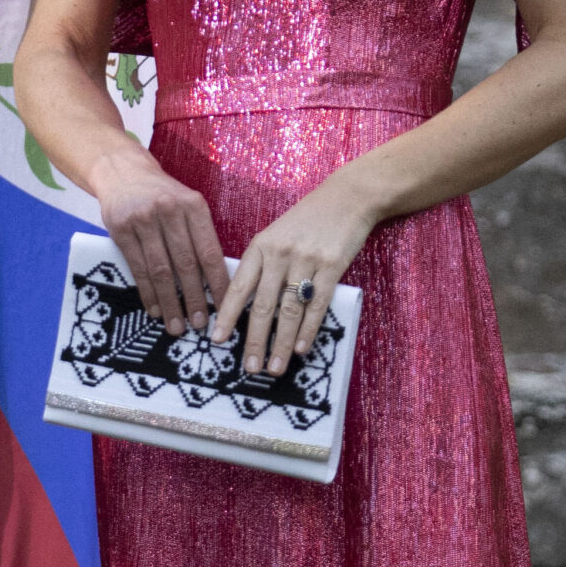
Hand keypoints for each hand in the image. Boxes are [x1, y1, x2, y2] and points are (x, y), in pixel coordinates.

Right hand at [91, 141, 228, 336]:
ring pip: (160, 270)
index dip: (218, 284)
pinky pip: (137, 268)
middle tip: (200, 324)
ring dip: (170, 302)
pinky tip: (155, 309)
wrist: (123, 171)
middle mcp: (169, 211)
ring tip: (177, 326)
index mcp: (193, 206)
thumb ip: (201, 235)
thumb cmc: (163, 195)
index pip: (210, 252)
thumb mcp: (187, 204)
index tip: (225, 309)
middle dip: (195, 299)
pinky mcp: (120, 229)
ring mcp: (143, 220)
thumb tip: (219, 280)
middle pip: (186, 264)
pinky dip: (147, 292)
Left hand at [209, 173, 375, 375]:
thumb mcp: (276, 234)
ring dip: (282, 343)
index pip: (239, 287)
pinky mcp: (332, 267)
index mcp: (261, 246)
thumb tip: (247, 305)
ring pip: (289, 310)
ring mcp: (306, 261)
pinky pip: (317, 305)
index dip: (227, 315)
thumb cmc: (308, 219)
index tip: (217, 340)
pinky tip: (302, 348)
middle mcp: (280, 254)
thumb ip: (262, 264)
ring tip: (275, 367)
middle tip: (249, 368)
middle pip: (262, 305)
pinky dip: (308, 330)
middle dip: (254, 340)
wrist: (347, 198)